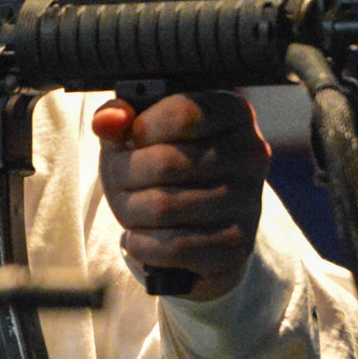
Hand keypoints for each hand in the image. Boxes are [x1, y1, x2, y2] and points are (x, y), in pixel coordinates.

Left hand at [94, 91, 269, 302]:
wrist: (197, 225)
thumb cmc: (165, 166)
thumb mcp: (141, 133)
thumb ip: (120, 116)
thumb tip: (106, 122)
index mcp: (233, 112)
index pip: (183, 113)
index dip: (143, 128)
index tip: (133, 138)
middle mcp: (251, 154)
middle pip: (165, 163)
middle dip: (125, 174)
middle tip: (119, 179)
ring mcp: (249, 202)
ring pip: (163, 207)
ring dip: (129, 211)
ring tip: (129, 207)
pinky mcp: (237, 245)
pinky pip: (173, 246)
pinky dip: (142, 243)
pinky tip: (142, 236)